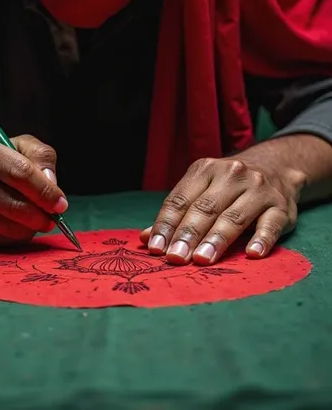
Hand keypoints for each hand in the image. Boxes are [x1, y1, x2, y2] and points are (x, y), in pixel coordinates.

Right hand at [0, 132, 66, 245]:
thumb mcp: (18, 146)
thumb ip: (41, 157)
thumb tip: (52, 184)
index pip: (20, 172)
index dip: (45, 191)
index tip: (60, 203)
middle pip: (14, 203)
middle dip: (41, 215)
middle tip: (53, 219)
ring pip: (8, 225)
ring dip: (30, 228)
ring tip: (35, 222)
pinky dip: (14, 236)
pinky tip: (15, 226)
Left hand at [140, 153, 304, 264]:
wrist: (277, 167)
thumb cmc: (230, 186)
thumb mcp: (203, 189)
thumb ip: (178, 213)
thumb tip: (146, 239)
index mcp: (205, 169)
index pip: (180, 199)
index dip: (166, 225)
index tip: (155, 249)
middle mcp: (231, 174)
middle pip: (205, 208)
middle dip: (188, 235)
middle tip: (175, 258)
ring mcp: (258, 189)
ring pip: (234, 217)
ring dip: (217, 240)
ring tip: (202, 260)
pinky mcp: (280, 206)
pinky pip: (270, 224)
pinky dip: (261, 239)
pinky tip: (252, 255)